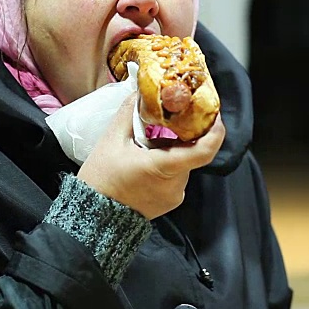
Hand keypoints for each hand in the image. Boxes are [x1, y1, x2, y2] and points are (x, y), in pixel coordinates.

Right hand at [77, 94, 225, 218]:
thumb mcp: (111, 140)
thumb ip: (130, 112)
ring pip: (183, 163)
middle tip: (168, 119)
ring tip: (148, 143)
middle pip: (191, 152)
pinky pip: (176, 177)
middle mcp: (175, 184)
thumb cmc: (101, 180)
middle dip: (182, 135)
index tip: (213, 113)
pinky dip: (167, 164)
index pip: (204, 150)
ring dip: (172, 150)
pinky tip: (147, 160)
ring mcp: (174, 195)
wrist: (94, 217)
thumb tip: (141, 91)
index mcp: (163, 167)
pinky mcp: (170, 202)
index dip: (215, 130)